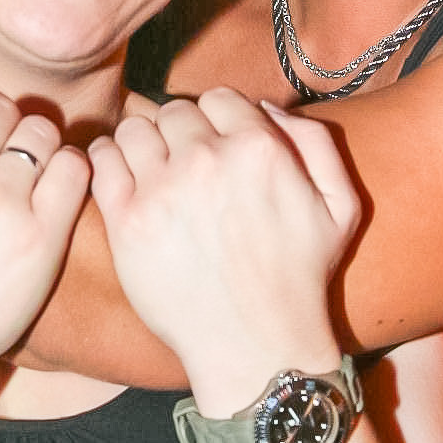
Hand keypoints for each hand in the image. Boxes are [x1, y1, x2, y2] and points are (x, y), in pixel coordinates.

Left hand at [89, 87, 359, 404]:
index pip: (218, 98)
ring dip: (143, 144)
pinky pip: (102, 159)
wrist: (255, 345)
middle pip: (174, 111)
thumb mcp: (340, 206)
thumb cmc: (300, 278)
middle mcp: (207, 160)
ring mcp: (162, 189)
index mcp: (258, 148)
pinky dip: (108, 159)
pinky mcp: (127, 221)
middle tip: (185, 167)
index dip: (216, 120)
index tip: (214, 147)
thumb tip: (266, 108)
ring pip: (135, 128)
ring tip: (153, 173)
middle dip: (180, 133)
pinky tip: (123, 180)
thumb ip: (315, 142)